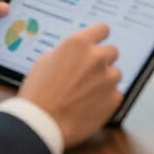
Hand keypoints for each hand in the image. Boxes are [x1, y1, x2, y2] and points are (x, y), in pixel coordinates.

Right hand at [19, 24, 122, 148]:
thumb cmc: (37, 92)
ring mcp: (108, 78)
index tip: (97, 43)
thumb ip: (65, 53)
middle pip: (112, 51)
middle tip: (88, 73)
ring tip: (87, 93)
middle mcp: (97, 57)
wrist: (40, 124)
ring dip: (105, 80)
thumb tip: (73, 55)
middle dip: (102, 60)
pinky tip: (90, 106)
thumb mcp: (44, 62)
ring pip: (115, 74)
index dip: (99, 37)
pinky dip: (106, 99)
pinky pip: (115, 94)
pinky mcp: (113, 99)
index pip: (102, 29)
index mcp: (79, 43)